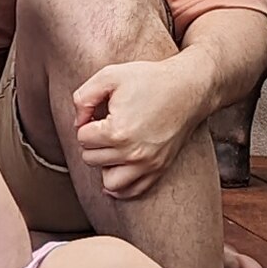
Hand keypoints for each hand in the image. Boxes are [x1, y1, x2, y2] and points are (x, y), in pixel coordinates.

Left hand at [72, 54, 209, 198]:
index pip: (82, 138)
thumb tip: (78, 123)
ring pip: (108, 182)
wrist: (188, 88)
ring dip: (104, 164)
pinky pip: (131, 191)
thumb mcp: (109, 75)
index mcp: (117, 131)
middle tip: (107, 125)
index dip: (87, 122)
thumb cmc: (149, 79)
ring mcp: (147, 164)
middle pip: (91, 158)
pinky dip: (120, 186)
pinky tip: (117, 169)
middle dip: (94, 142)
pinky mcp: (159, 169)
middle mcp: (132, 153)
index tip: (101, 112)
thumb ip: (83, 98)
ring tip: (112, 146)